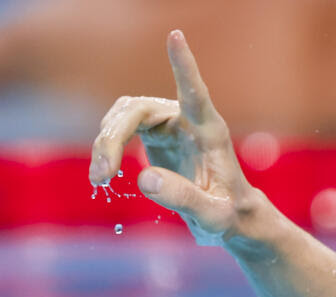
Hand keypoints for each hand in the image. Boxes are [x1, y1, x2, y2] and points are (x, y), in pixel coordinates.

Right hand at [89, 30, 268, 248]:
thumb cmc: (230, 216)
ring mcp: (170, 125)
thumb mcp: (212, 216)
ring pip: (123, 117)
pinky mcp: (155, 135)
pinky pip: (119, 129)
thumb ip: (184, 199)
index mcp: (210, 132)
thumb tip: (144, 177)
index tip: (175, 35)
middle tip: (102, 175)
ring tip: (101, 179)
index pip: (196, 93)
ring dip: (104, 143)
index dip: (184, 65)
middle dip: (112, 138)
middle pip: (138, 109)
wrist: (231, 219)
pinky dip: (106, 149)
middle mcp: (189, 121)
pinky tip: (105, 174)